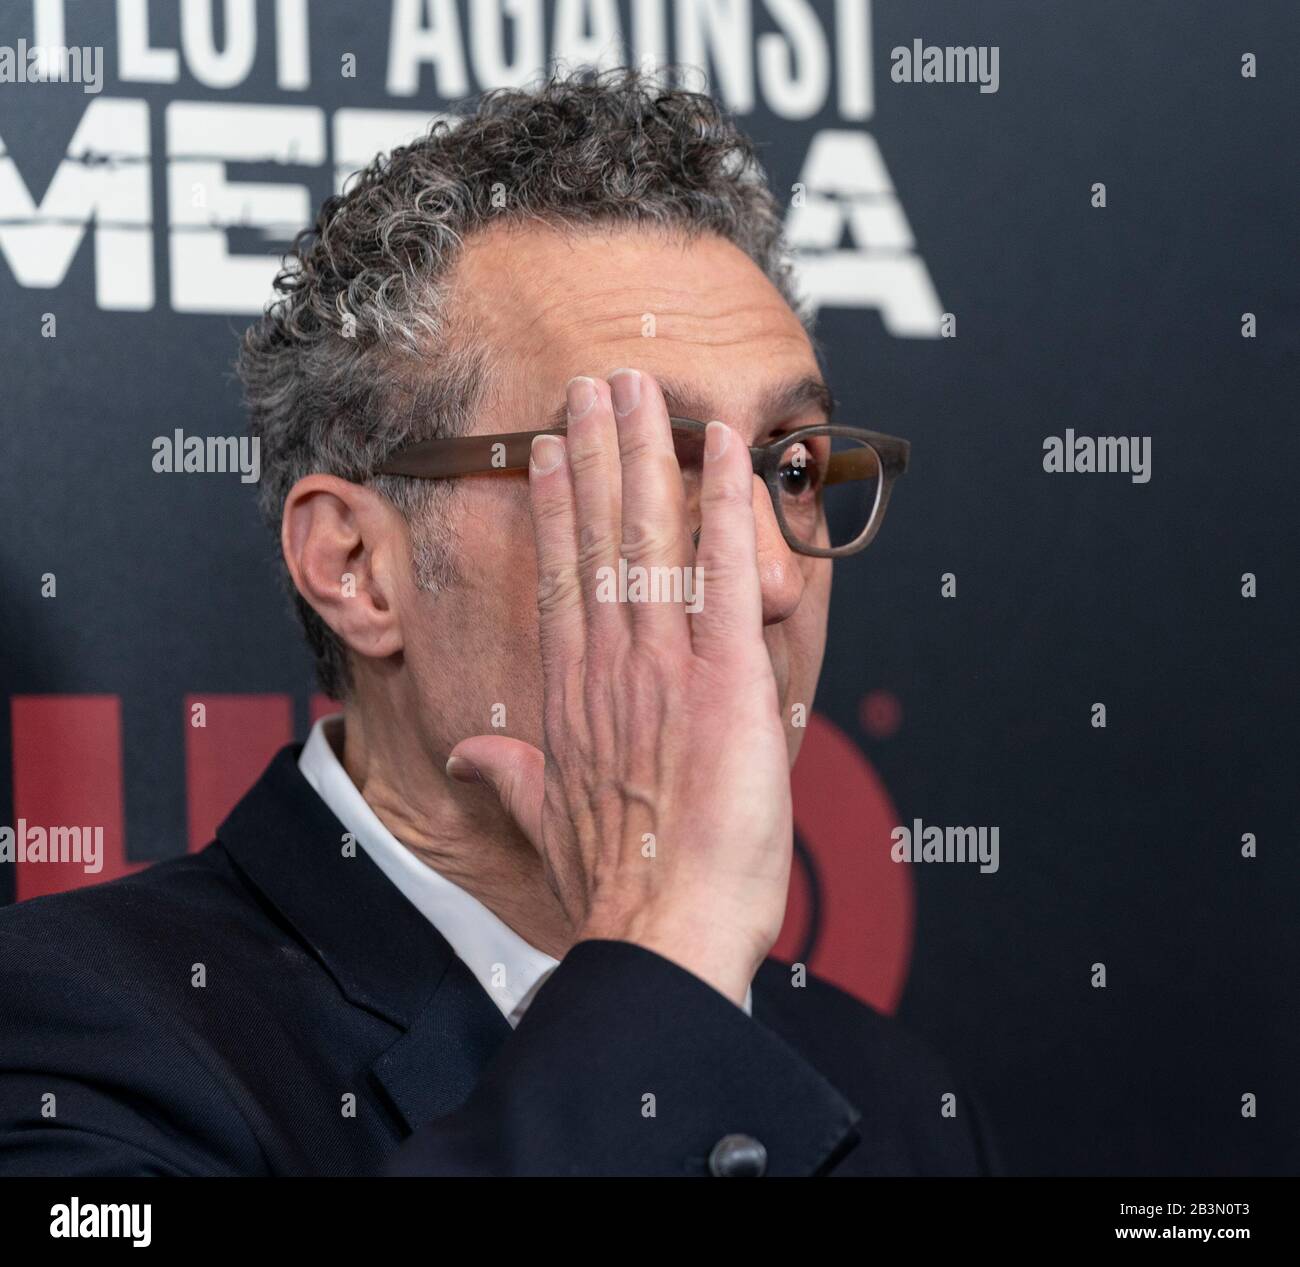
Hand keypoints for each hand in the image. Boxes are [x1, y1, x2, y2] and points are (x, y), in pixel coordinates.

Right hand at [447, 370, 792, 1006]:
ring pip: (651, 537)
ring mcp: (665, 665)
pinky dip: (728, 505)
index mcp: (574, 695)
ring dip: (646, 454)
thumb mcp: (545, 821)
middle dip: (596, 454)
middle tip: (591, 384)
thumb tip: (466, 754)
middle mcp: (611, 665)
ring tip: (635, 388)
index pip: (562, 578)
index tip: (551, 451)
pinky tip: (729, 446)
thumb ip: (507, 773)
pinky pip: (728, 573)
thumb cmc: (611, 886)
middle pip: (598, 537)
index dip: (559, 508)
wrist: (661, 933)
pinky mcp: (727, 676)